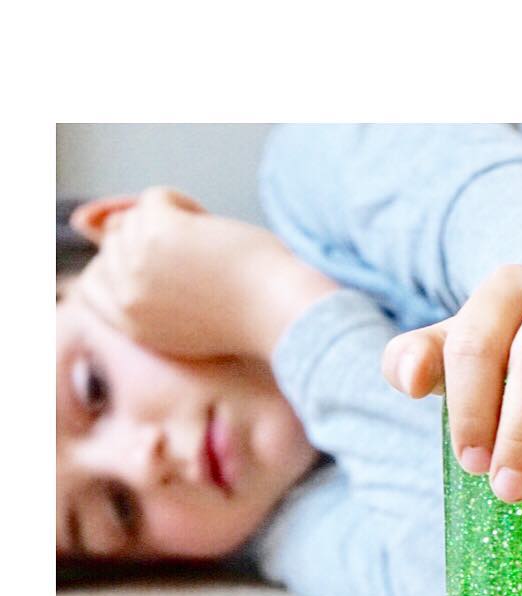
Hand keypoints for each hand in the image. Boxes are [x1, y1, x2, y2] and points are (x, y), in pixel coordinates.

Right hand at [70, 187, 335, 357]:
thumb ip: (144, 280)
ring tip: (214, 253)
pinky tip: (214, 231)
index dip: (122, 266)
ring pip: (137, 218)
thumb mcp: (184, 312)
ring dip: (177, 223)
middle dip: (154, 240)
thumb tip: (97, 224)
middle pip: (117, 244)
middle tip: (202, 260)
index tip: (161, 265)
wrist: (284, 317)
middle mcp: (127, 299)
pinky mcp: (157, 233)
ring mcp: (139, 265)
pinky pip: (157, 197)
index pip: (92, 286)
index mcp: (133, 327)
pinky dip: (188, 206)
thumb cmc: (250, 315)